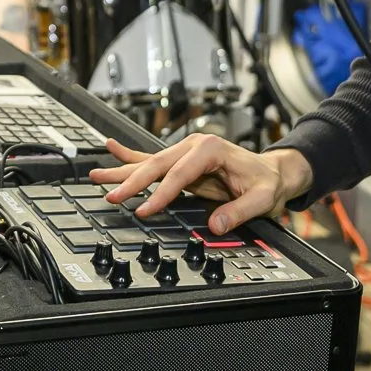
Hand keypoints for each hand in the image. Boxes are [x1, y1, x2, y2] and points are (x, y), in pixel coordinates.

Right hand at [88, 136, 312, 236]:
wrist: (273, 171)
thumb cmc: (267, 181)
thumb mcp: (261, 198)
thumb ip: (238, 211)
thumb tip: (214, 225)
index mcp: (211, 149)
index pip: (179, 173)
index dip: (160, 193)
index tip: (145, 209)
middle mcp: (195, 145)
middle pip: (157, 165)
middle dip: (132, 182)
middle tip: (112, 197)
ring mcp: (186, 150)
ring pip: (149, 162)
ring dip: (123, 170)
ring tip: (96, 175)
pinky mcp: (183, 160)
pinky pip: (153, 159)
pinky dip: (130, 157)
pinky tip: (112, 148)